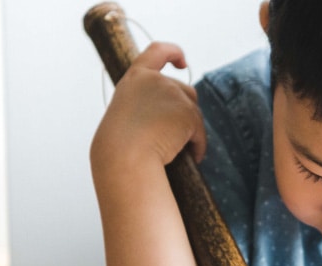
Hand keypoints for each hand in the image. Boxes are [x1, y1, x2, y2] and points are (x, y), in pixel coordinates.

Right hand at [92, 42, 206, 168]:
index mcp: (135, 78)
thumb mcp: (127, 113)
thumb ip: (147, 103)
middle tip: (173, 136)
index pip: (157, 51)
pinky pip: (200, 132)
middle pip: (184, 90)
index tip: (182, 62)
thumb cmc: (120, 146)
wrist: (126, 157)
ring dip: (190, 130)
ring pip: (194, 112)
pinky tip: (193, 157)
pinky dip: (198, 145)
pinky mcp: (189, 113)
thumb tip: (177, 113)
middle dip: (185, 111)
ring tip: (179, 150)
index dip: (173, 53)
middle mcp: (157, 80)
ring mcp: (174, 95)